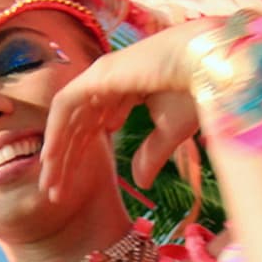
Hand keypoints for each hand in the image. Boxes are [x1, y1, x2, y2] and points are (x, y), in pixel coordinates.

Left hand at [38, 22, 212, 200]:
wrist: (211, 67)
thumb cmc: (198, 91)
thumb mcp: (170, 131)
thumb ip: (150, 154)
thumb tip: (140, 183)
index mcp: (125, 93)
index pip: (92, 129)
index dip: (80, 159)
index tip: (71, 190)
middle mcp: (107, 85)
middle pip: (77, 128)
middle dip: (65, 162)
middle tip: (54, 194)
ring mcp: (100, 77)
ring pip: (68, 120)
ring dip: (57, 153)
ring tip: (49, 186)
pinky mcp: (97, 75)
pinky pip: (65, 106)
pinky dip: (56, 131)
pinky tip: (51, 158)